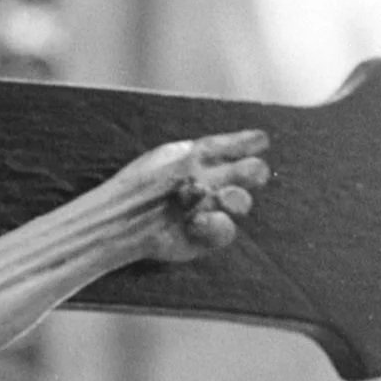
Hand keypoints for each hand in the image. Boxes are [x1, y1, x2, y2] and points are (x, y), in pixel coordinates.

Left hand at [114, 128, 271, 262]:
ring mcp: (211, 211)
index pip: (242, 147)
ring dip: (236, 198)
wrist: (120, 219)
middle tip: (248, 172)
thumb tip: (247, 140)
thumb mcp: (173, 154)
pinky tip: (197, 221)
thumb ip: (211, 148)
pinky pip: (226, 230)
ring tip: (221, 196)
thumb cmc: (141, 183)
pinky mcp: (205, 239)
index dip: (253, 143)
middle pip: (252, 174)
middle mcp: (214, 184)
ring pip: (242, 202)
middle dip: (254, 171)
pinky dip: (216, 224)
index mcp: (207, 159)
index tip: (260, 141)